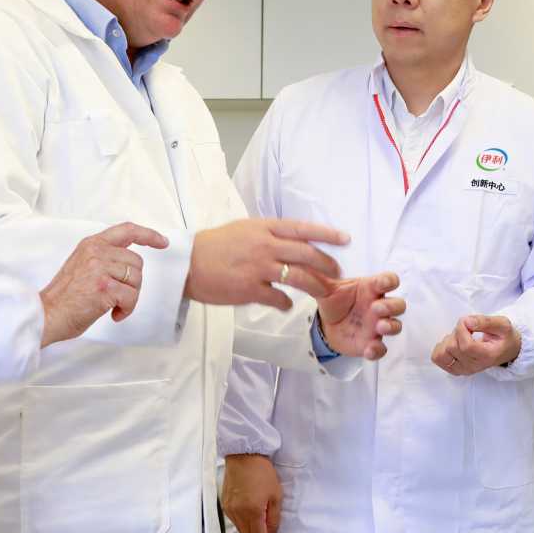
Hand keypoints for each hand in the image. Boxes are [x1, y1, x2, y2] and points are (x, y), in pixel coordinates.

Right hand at [39, 222, 169, 345]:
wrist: (46, 315)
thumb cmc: (65, 297)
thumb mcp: (82, 265)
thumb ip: (103, 257)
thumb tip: (130, 263)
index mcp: (91, 244)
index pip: (127, 230)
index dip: (148, 234)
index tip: (162, 242)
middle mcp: (96, 251)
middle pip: (137, 262)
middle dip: (133, 283)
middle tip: (116, 296)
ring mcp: (99, 267)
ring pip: (136, 280)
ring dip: (129, 298)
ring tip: (111, 305)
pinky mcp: (104, 287)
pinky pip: (131, 297)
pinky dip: (126, 309)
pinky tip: (112, 314)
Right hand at [186, 218, 348, 308]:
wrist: (187, 263)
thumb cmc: (216, 245)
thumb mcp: (244, 229)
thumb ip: (270, 234)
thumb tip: (296, 240)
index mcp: (264, 228)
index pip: (303, 229)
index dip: (327, 234)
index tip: (346, 239)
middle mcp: (264, 245)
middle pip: (307, 255)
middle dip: (328, 264)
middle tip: (338, 271)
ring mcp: (258, 268)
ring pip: (299, 278)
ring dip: (317, 286)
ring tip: (324, 291)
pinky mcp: (250, 290)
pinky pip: (279, 299)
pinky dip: (286, 303)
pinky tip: (287, 304)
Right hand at [223, 453, 282, 532]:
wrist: (243, 455)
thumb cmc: (263, 473)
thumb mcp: (276, 494)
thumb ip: (273, 516)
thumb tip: (271, 532)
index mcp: (252, 511)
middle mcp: (238, 513)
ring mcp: (229, 509)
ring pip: (240, 530)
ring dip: (251, 532)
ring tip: (261, 524)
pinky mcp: (225, 504)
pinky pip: (235, 521)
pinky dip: (243, 523)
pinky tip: (250, 515)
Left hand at [317, 273, 405, 360]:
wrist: (326, 324)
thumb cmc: (334, 300)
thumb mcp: (326, 287)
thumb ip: (319, 277)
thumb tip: (305, 264)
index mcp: (370, 288)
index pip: (388, 280)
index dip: (390, 281)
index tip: (383, 283)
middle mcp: (378, 306)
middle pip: (398, 304)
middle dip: (392, 306)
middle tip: (377, 308)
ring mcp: (377, 326)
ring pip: (395, 326)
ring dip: (391, 326)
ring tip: (380, 327)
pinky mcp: (372, 343)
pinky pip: (382, 349)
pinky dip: (378, 350)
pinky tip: (369, 350)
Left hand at [430, 314, 520, 376]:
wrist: (505, 350)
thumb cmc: (504, 337)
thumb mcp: (502, 324)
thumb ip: (485, 321)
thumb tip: (466, 322)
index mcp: (487, 356)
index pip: (466, 346)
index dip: (462, 329)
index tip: (468, 321)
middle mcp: (474, 366)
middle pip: (452, 347)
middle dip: (456, 332)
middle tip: (468, 330)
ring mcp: (463, 370)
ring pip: (442, 354)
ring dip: (448, 341)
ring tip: (461, 337)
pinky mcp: (455, 370)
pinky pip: (437, 358)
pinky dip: (442, 348)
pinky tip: (454, 344)